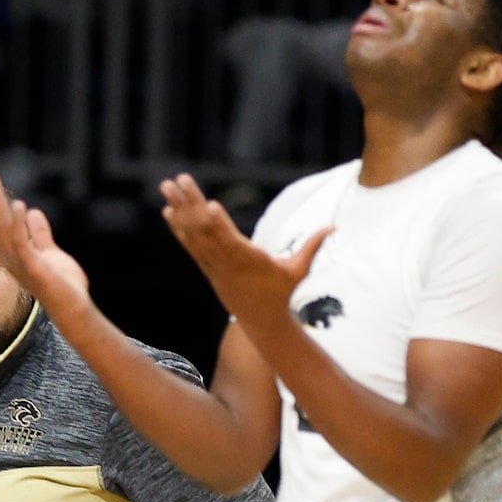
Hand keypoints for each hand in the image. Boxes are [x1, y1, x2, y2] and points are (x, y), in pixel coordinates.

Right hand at [0, 165, 91, 330]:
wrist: (74, 309)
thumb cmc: (63, 286)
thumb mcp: (50, 253)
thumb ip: (40, 234)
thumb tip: (34, 212)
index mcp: (11, 252)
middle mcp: (9, 256)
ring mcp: (19, 262)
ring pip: (2, 227)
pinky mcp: (34, 267)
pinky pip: (22, 243)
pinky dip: (19, 224)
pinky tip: (19, 205)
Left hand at [159, 174, 331, 326]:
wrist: (263, 322)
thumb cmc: (282, 293)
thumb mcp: (299, 270)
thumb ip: (313, 246)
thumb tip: (334, 227)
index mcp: (249, 261)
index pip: (231, 241)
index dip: (218, 223)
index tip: (208, 205)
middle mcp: (227, 263)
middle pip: (206, 231)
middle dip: (191, 204)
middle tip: (177, 180)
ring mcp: (214, 266)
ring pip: (193, 235)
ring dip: (180, 210)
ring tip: (166, 186)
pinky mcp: (208, 268)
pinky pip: (191, 246)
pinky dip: (179, 229)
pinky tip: (168, 211)